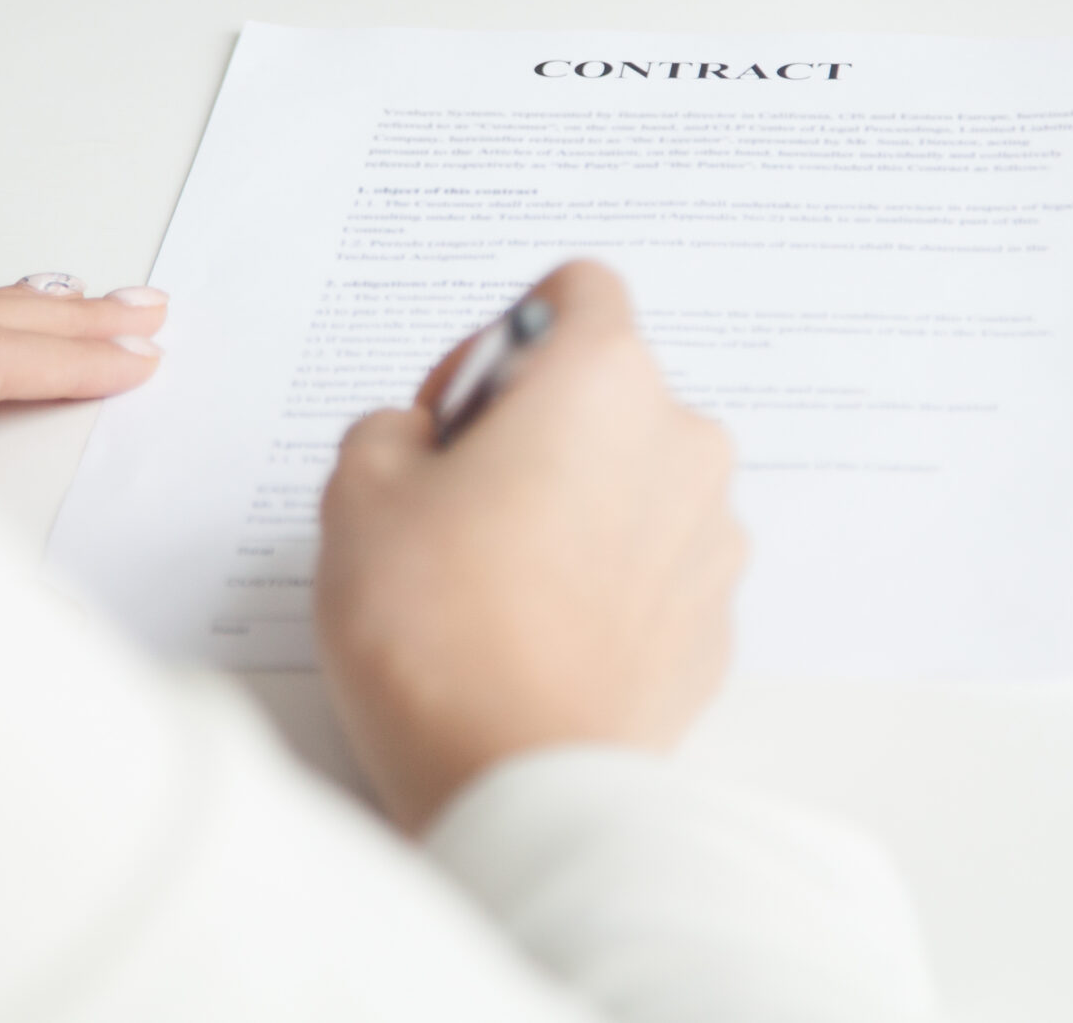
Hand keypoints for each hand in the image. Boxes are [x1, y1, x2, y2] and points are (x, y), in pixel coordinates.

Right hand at [314, 261, 745, 832]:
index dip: (499, 342)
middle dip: (536, 431)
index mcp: (606, 380)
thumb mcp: (358, 488)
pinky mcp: (714, 625)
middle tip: (456, 507)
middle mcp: (682, 442)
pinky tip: (535, 637)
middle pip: (606, 394)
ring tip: (492, 585)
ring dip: (574, 508)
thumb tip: (424, 444)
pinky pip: (653, 570)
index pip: (574, 292)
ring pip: (633, 484)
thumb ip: (394, 427)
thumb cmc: (438, 626)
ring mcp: (712, 539)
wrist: (517, 780)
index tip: (455, 416)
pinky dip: (603, 584)